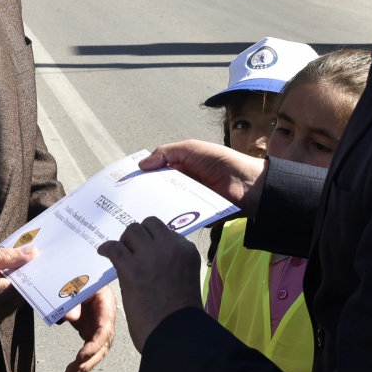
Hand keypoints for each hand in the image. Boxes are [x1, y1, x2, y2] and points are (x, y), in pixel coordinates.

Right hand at [0, 246, 32, 336]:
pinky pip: (3, 311)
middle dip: (18, 279)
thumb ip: (4, 257)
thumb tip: (31, 255)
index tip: (33, 259)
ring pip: (12, 304)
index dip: (28, 273)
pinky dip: (1, 298)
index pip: (19, 288)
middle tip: (10, 262)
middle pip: (18, 297)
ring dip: (8, 288)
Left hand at [61, 286, 115, 371]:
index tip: (81, 356)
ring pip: (97, 353)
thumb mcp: (79, 285)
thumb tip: (69, 317)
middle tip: (73, 371)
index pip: (104, 331)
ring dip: (84, 367)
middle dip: (88, 361)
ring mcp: (101, 330)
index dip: (94, 345)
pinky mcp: (94, 335)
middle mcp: (107, 322)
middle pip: (102, 347)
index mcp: (106, 307)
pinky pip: (89, 352)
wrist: (89, 281)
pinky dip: (81, 363)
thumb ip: (74, 300)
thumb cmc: (86, 281)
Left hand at [97, 217, 201, 352]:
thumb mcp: (186, 278)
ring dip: (124, 242)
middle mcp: (170, 247)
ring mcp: (151, 256)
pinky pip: (114, 247)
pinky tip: (103, 252)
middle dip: (138, 236)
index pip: (165, 231)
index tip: (145, 249)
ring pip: (131, 231)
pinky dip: (107, 248)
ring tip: (121, 255)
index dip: (153, 240)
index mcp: (186, 250)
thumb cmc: (181, 315)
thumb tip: (150, 256)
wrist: (177, 334)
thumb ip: (173, 262)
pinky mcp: (132, 268)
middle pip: (148, 224)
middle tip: (132, 251)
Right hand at [137, 140, 266, 217]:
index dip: (142, 175)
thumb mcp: (192, 149)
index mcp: (181, 165)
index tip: (123, 182)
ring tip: (134, 213)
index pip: (156, 170)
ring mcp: (189, 200)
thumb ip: (167, 153)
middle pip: (158, 189)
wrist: (248, 185)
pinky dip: (169, 219)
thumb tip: (142, 165)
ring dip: (154, 207)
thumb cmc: (221, 162)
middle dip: (144, 193)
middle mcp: (183, 183)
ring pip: (166, 204)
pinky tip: (155, 222)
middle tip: (124, 200)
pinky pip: (179, 217)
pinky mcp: (195, 215)